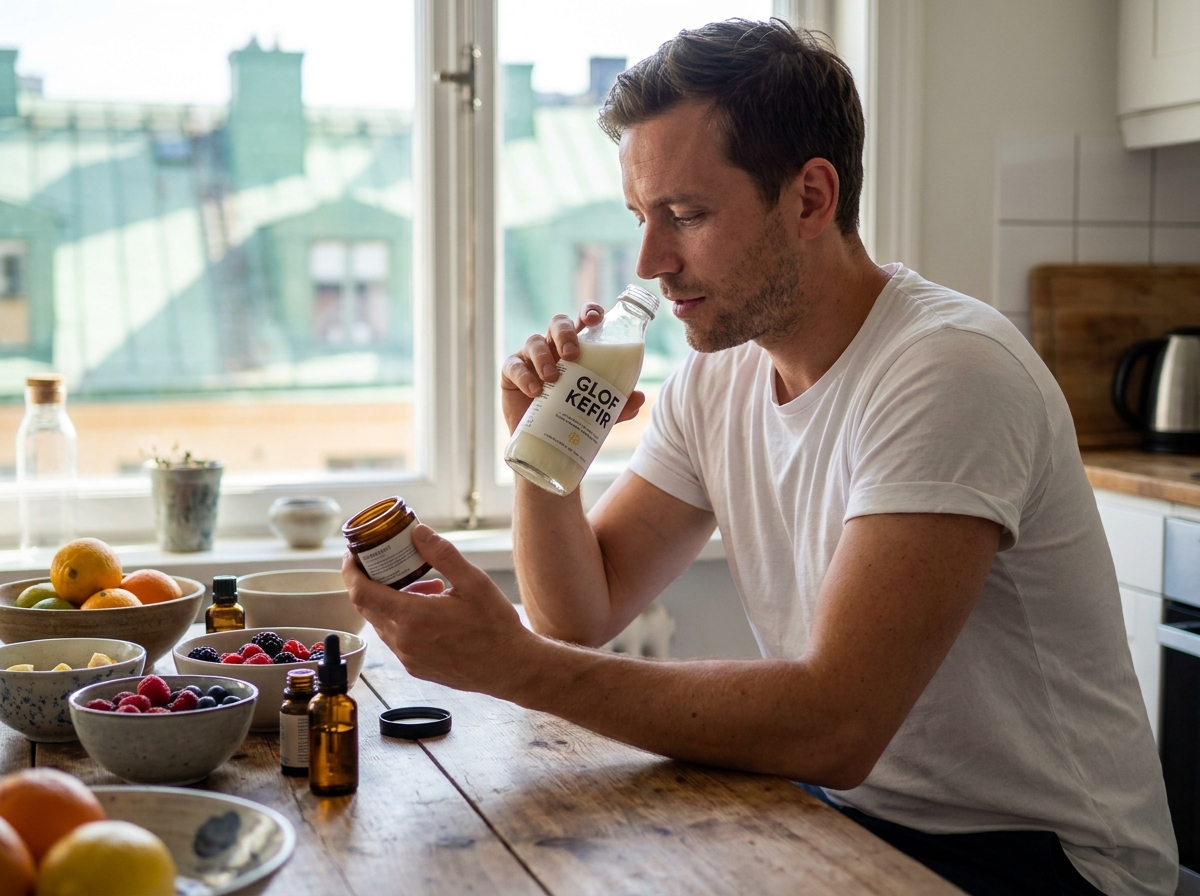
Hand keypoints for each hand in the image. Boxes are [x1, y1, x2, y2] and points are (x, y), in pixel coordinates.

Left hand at [343, 525, 536, 695]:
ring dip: (391, 599)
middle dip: (371, 580)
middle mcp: (403, 640)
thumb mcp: (474, 582)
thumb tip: (418, 532)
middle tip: (386, 561)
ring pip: (382, 621)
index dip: (350, 570)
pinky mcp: (415, 666)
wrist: (511, 668)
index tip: (352, 554)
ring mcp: (407, 657)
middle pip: (367, 606)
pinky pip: (396, 637)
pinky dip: (402, 618)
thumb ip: (442, 555)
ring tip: (423, 585)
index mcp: (413, 617)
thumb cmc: (496, 626)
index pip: (360, 592)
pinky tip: (429, 608)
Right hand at [500, 304, 645, 433]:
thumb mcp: (597, 413)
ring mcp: (529, 357)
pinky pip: (513, 366)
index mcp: (576, 348)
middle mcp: (553, 347)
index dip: (589, 311)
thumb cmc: (571, 418)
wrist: (544, 446)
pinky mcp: (510, 373)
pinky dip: (524, 376)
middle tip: (573, 354)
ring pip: (534, 341)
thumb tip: (638, 397)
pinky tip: (535, 390)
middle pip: (558, 323)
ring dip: (543, 356)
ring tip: (552, 378)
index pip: (583, 320)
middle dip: (565, 333)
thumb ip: (617, 405)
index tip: (595, 319)